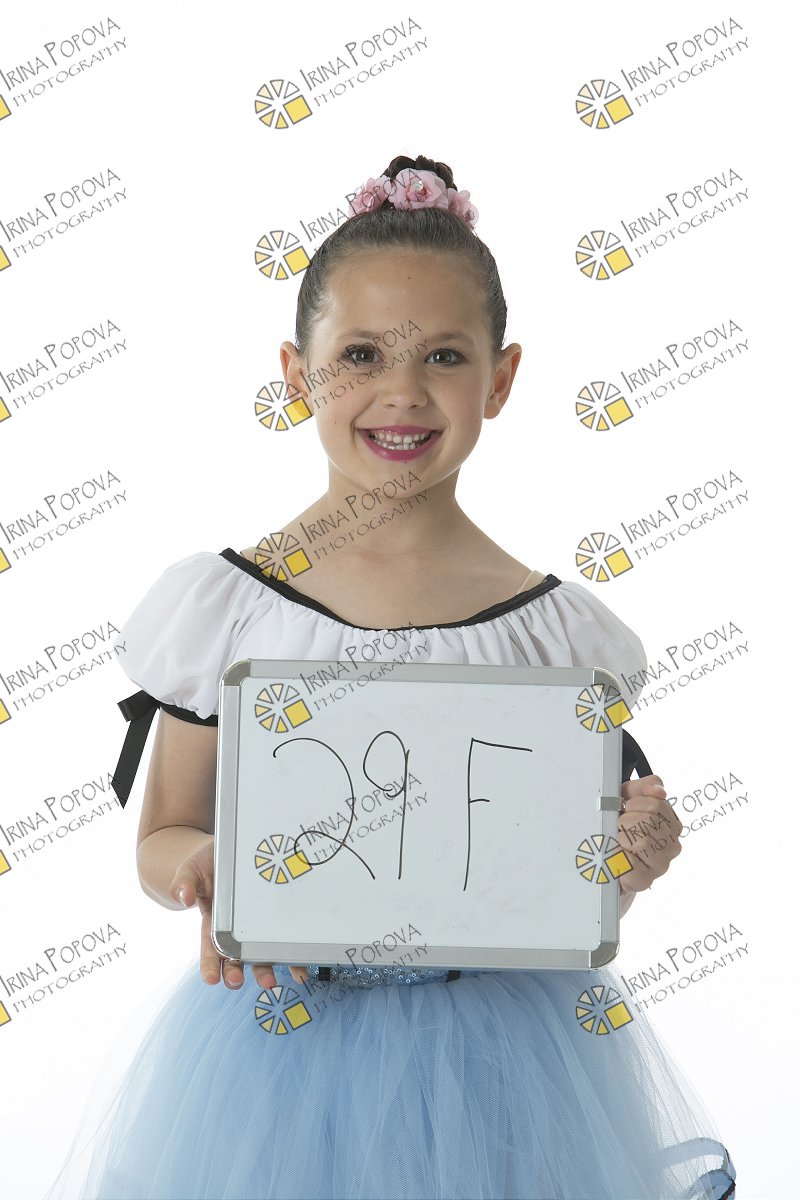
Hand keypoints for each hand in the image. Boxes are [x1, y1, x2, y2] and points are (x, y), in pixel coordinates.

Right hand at [168, 835, 309, 988]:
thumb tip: (184, 897)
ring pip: (259, 954)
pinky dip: (290, 955)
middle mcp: (234, 930)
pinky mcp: (273, 918)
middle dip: (235, 972)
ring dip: (264, 970)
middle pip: (235, 957)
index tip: (211, 979)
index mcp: (212, 922)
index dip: (210, 964)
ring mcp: (255, 926)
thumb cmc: (208, 864)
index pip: (210, 948)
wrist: (229, 851)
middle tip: (237, 982)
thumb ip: (184, 882)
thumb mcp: (192, 869)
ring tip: (271, 983)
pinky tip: (299, 967)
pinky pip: (282, 938)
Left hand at [617, 774, 682, 893]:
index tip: (626, 808)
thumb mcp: (626, 798)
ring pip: (642, 841)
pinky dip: (617, 855)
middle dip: (626, 820)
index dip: (634, 804)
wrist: (604, 858)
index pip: (656, 804)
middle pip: (649, 821)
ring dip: (621, 837)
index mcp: (671, 823)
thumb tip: (659, 791)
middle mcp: (671, 845)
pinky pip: (630, 862)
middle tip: (620, 827)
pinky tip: (616, 855)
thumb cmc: (618, 826)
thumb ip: (643, 787)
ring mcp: (660, 864)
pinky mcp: (644, 880)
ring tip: (618, 840)